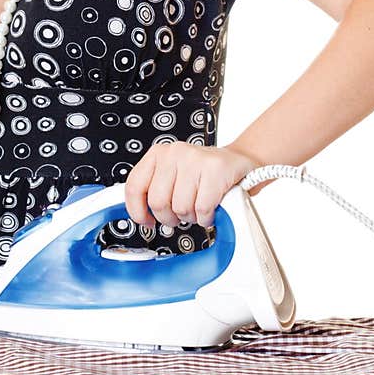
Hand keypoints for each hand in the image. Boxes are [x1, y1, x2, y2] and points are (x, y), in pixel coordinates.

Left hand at [124, 142, 258, 228]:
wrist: (239, 162)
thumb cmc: (205, 173)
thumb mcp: (174, 176)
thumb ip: (155, 190)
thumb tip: (140, 215)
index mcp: (158, 154)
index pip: (134, 186)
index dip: (138, 210)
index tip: (146, 221)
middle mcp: (174, 153)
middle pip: (158, 202)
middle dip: (170, 217)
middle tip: (180, 215)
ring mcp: (195, 159)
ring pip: (181, 208)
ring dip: (192, 217)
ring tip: (199, 207)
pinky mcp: (215, 170)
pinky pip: (202, 208)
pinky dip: (207, 217)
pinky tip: (211, 209)